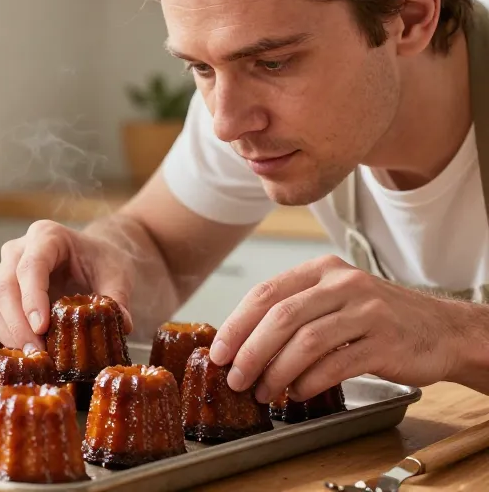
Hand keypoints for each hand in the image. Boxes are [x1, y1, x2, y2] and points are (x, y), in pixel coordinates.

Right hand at [0, 220, 134, 348]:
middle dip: (18, 324)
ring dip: (10, 333)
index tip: (41, 327)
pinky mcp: (1, 292)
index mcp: (46, 236)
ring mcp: (4, 270)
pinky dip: (8, 336)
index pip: (31, 266)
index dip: (33, 298)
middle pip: (5, 286)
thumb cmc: (100, 260)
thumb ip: (118, 297)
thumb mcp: (116, 273)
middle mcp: (18, 250)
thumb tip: (123, 324)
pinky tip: (28, 352)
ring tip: (35, 357)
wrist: (90, 256)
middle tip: (38, 353)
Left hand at [209, 255, 466, 402]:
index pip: (265, 293)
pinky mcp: (385, 341)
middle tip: (235, 379)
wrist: (443, 330)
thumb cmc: (378, 318)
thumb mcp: (335, 299)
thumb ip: (294, 311)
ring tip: (263, 392)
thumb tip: (241, 344)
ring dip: (277, 372)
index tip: (218, 353)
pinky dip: (310, 382)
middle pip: (281, 317)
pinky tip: (297, 392)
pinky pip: (336, 364)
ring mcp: (367, 311)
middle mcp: (343, 284)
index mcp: (321, 270)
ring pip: (306, 342)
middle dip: (250, 352)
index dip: (236, 325)